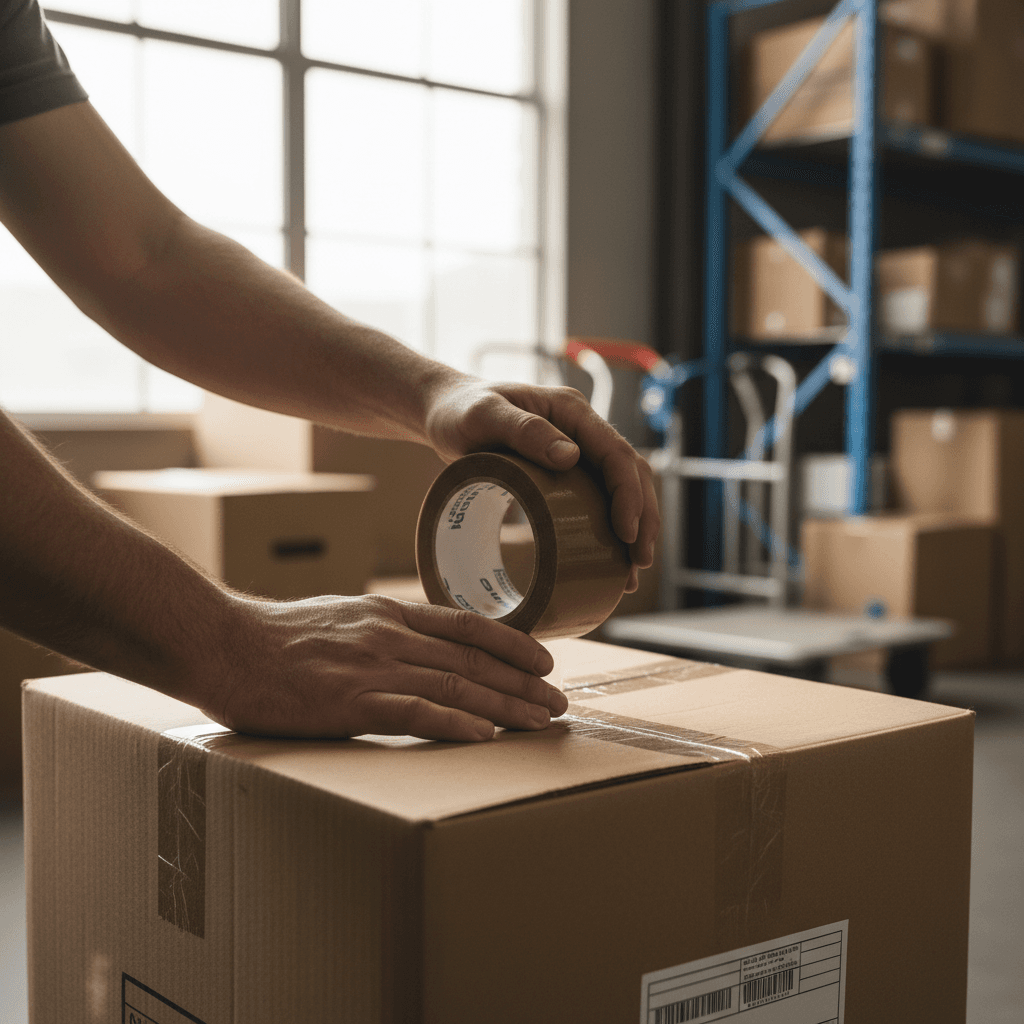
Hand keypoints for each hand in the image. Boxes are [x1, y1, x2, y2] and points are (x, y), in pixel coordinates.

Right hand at [198, 593, 566, 740]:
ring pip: (456, 686)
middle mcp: (389, 635)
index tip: (546, 662)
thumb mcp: (339, 618)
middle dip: (524, 683)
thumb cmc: (274, 637)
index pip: (468, 625)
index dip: (514, 643)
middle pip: (474, 659)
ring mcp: (370, 668)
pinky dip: (455, 724)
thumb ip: (381, 631)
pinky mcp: (348, 702)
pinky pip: (414, 712)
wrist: (221, 642)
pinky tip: (486, 736)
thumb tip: (417, 648)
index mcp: (388, 613)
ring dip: (506, 706)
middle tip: (559, 704)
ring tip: (542, 723)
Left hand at [424, 377, 659, 591]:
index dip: (629, 494)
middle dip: (643, 519)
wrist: (445, 413)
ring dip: (635, 528)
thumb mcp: (485, 417)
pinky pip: (601, 497)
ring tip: (633, 572)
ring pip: (622, 488)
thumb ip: (524, 430)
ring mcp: (578, 449)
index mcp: (572, 411)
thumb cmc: (460, 411)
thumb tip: (571, 456)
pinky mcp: (568, 471)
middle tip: (639, 563)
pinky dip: (612, 528)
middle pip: (631, 473)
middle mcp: (582, 429)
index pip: (616, 453)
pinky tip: (612, 560)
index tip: (626, 534)